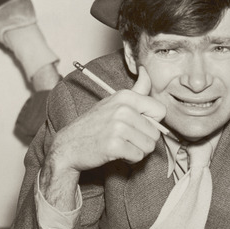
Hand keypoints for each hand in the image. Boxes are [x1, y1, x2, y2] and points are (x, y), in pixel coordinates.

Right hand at [40, 67, 164, 209]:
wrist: (68, 145)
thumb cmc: (94, 125)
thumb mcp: (114, 102)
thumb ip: (136, 90)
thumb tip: (146, 70)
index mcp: (125, 96)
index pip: (160, 111)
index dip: (152, 122)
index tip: (137, 124)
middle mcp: (123, 109)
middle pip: (156, 132)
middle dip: (143, 140)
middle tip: (125, 138)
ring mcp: (118, 127)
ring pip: (149, 146)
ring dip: (137, 150)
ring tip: (121, 144)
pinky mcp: (114, 145)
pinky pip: (138, 156)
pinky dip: (130, 159)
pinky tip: (116, 152)